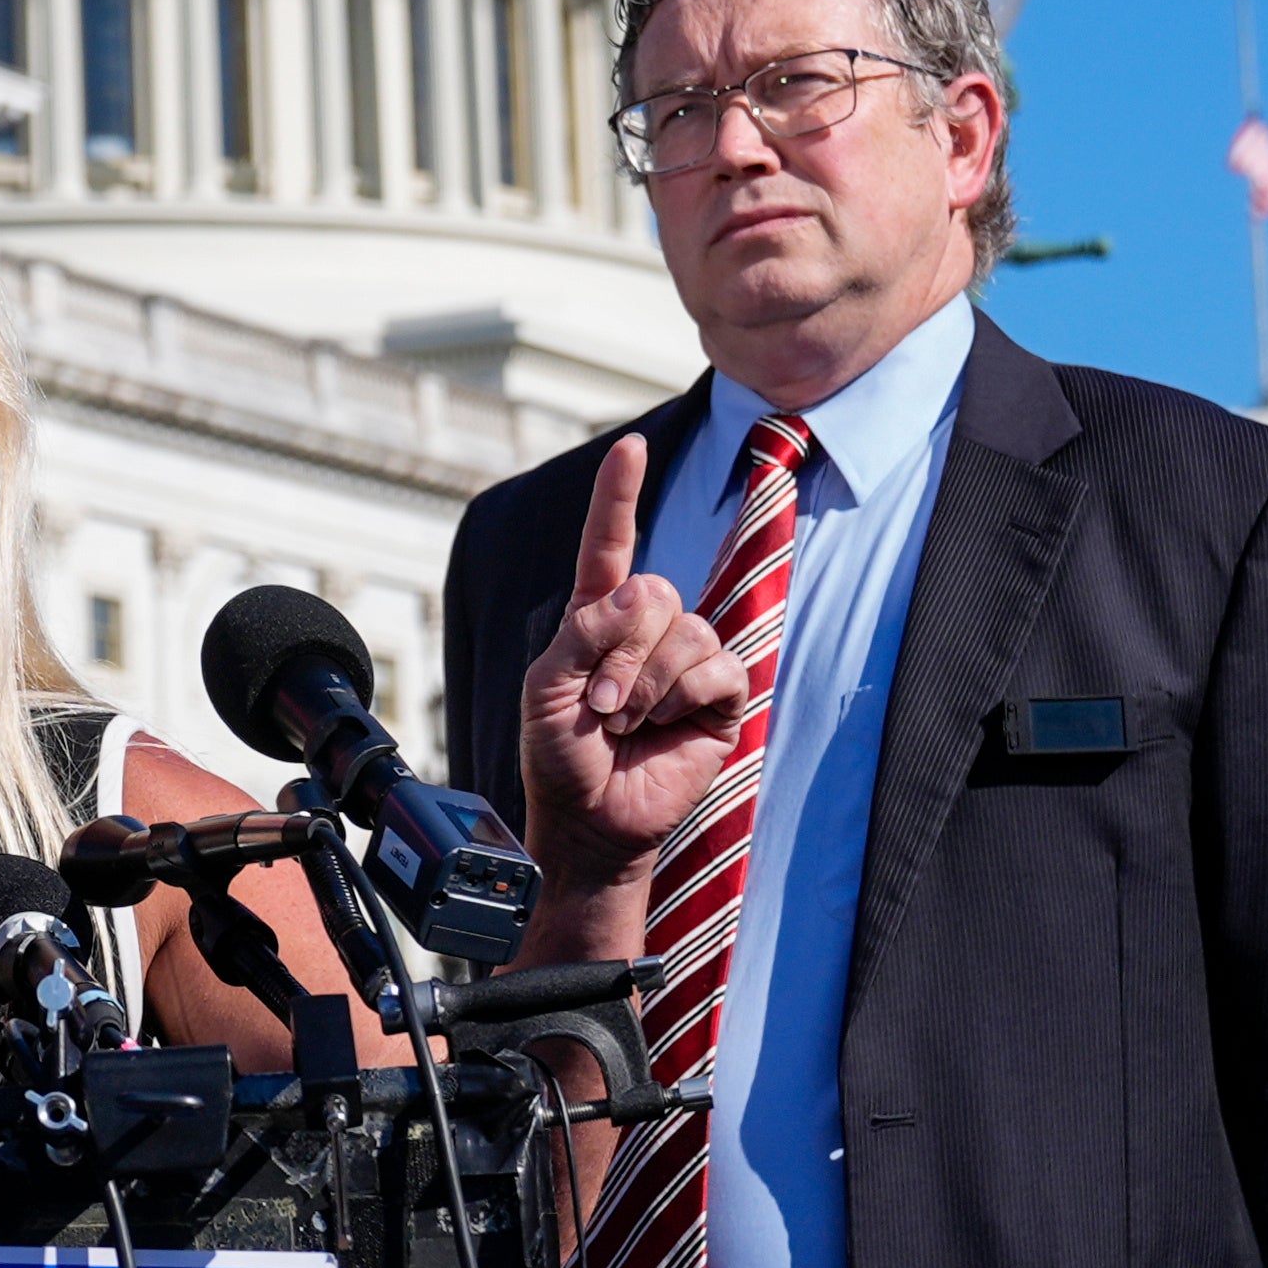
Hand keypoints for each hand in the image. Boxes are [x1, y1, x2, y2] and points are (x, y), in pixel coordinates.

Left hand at [517, 435, 757, 883]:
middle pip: (655, 591)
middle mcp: (647, 631)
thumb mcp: (547, 688)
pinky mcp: (720, 697)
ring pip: (687, 631)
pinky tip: (663, 725)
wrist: (592, 820)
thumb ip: (584, 635)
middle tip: (601, 703)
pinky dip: (684, 696)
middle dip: (622, 650)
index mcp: (597, 619)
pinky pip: (719, 667)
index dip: (620, 495)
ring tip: (625, 722)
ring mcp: (686, 662)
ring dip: (648, 683)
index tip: (631, 447)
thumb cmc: (561, 756)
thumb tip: (638, 595)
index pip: (610, 546)